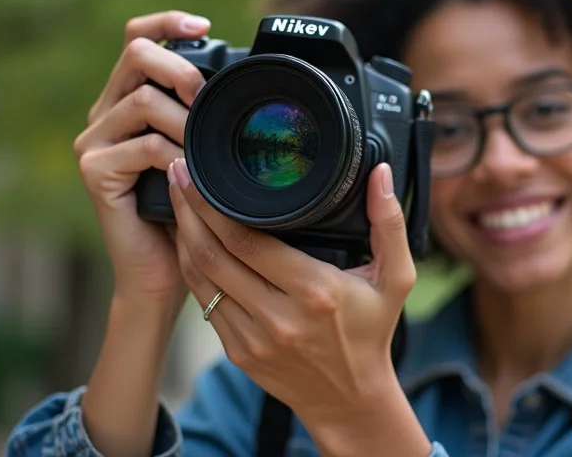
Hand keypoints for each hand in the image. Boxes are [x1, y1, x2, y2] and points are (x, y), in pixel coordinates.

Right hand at [73, 11, 209, 312]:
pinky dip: (176, 154)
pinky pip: (143, 146)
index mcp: (129, 100)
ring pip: (141, 99)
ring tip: (207, 146)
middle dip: (180, 66)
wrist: (164, 272)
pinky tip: (193, 172)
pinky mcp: (95, 172)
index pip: (137, 38)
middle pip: (136, 53)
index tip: (204, 26)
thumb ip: (205, 116)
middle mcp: (106, 114)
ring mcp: (95, 142)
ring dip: (186, 119)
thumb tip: (243, 81)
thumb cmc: (191, 210)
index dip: (168, 23)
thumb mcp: (203, 151)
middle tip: (207, 96)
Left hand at [167, 158, 431, 456]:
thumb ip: (389, 223)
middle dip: (188, 211)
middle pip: (214, 255)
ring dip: (182, 238)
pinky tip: (189, 243)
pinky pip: (204, 303)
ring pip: (201, 279)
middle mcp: (279, 317)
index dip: (214, 206)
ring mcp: (253, 338)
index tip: (198, 173)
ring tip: (175, 201)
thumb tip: (380, 173)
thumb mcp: (396, 278)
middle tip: (176, 174)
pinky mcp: (238, 351)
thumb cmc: (372, 331)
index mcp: (315, 291)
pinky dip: (192, 269)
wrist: (350, 399)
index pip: (248, 242)